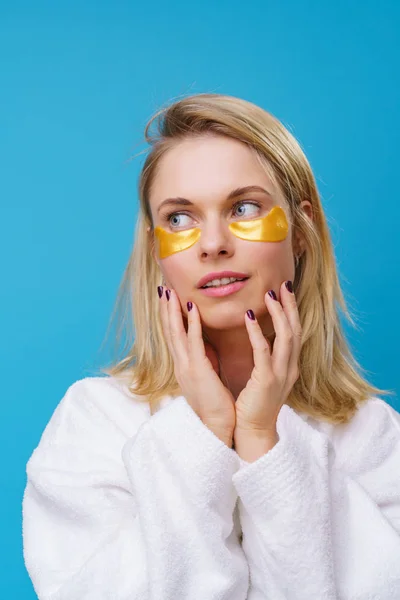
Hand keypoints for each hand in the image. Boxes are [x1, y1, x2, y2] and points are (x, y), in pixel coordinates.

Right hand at [159, 287, 235, 445]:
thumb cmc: (215, 405)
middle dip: (165, 309)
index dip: (169, 316)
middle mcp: (180, 364)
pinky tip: (191, 307)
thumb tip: (205, 345)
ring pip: (176, 333)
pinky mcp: (198, 370)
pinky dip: (191, 323)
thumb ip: (203, 360)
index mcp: (183, 365)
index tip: (167, 297)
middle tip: (162, 287)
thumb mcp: (206, 377)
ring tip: (169, 291)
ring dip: (172, 310)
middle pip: (169, 330)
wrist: (216, 428)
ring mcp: (186, 366)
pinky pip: (194, 342)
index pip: (173, 335)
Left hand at [234, 280, 301, 439]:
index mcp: (288, 366)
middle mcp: (289, 368)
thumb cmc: (254, 404)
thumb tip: (261, 336)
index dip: (291, 310)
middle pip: (295, 329)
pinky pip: (263, 352)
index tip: (285, 290)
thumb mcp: (264, 376)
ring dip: (278, 313)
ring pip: (285, 337)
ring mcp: (280, 374)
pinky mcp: (265, 381)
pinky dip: (257, 332)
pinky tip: (249, 316)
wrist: (252, 432)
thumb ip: (266, 357)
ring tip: (269, 295)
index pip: (294, 331)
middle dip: (290, 305)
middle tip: (284, 284)